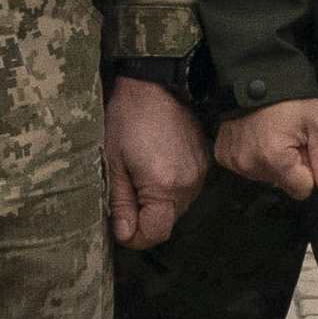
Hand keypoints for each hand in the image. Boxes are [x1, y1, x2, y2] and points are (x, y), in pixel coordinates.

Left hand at [103, 79, 208, 250]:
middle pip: (166, 221)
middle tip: (123, 191)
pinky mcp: (204, 162)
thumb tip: (124, 234)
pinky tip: (154, 163)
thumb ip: (120, 203)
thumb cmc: (129, 117)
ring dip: (157, 201)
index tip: (119, 225)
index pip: (154, 234)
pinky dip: (169, 185)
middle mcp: (188, 185)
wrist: (156, 82)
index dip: (134, 236)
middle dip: (144, 217)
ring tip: (138, 173)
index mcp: (164, 187)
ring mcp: (200, 173)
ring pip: (176, 206)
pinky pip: (185, 187)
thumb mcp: (113, 162)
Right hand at [216, 99, 317, 203]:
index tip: (303, 146)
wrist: (257, 75)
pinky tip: (256, 134)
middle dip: (290, 165)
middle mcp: (250, 165)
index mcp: (275, 160)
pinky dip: (254, 154)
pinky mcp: (223, 155)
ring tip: (271, 132)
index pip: (302, 190)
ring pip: (264, 176)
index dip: (308, 169)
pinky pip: (246, 167)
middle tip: (288, 136)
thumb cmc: (292, 99)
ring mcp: (233, 161)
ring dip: (272, 160)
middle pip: (282, 184)